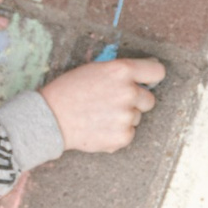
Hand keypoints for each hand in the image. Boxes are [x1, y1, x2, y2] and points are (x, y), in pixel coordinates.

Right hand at [40, 58, 164, 152]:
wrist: (50, 118)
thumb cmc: (69, 91)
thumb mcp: (95, 70)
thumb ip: (120, 73)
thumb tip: (143, 75)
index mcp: (122, 71)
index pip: (156, 71)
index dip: (152, 77)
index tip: (146, 81)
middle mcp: (128, 93)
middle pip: (149, 100)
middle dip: (135, 102)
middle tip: (111, 103)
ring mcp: (127, 117)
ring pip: (136, 118)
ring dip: (123, 118)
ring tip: (99, 116)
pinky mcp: (123, 137)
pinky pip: (129, 134)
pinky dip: (117, 133)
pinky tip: (99, 128)